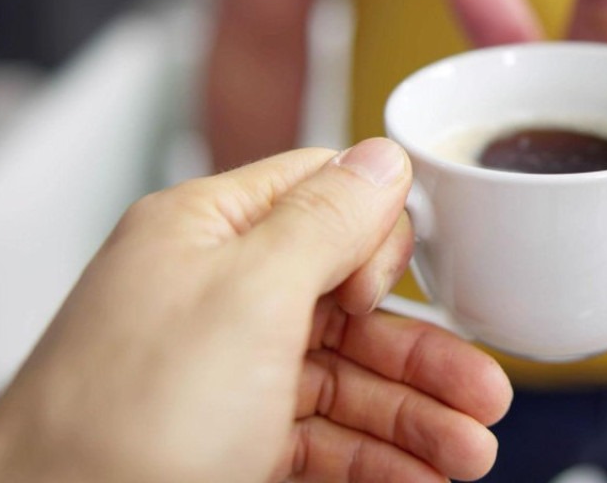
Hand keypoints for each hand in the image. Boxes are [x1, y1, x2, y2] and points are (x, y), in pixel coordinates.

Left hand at [0, 139, 511, 482]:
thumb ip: (326, 221)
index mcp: (208, 236)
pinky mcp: (229, 446)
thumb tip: (383, 157)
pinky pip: (323, 441)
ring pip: (345, 382)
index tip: (407, 287)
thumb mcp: (248, 297)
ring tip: (468, 454)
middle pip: (350, 307)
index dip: (378, 239)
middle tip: (484, 392)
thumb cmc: (122, 424)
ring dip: (415, 418)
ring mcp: (223, 377)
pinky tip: (418, 477)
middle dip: (424, 356)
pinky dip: (376, 460)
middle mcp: (216, 300)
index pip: (320, 200)